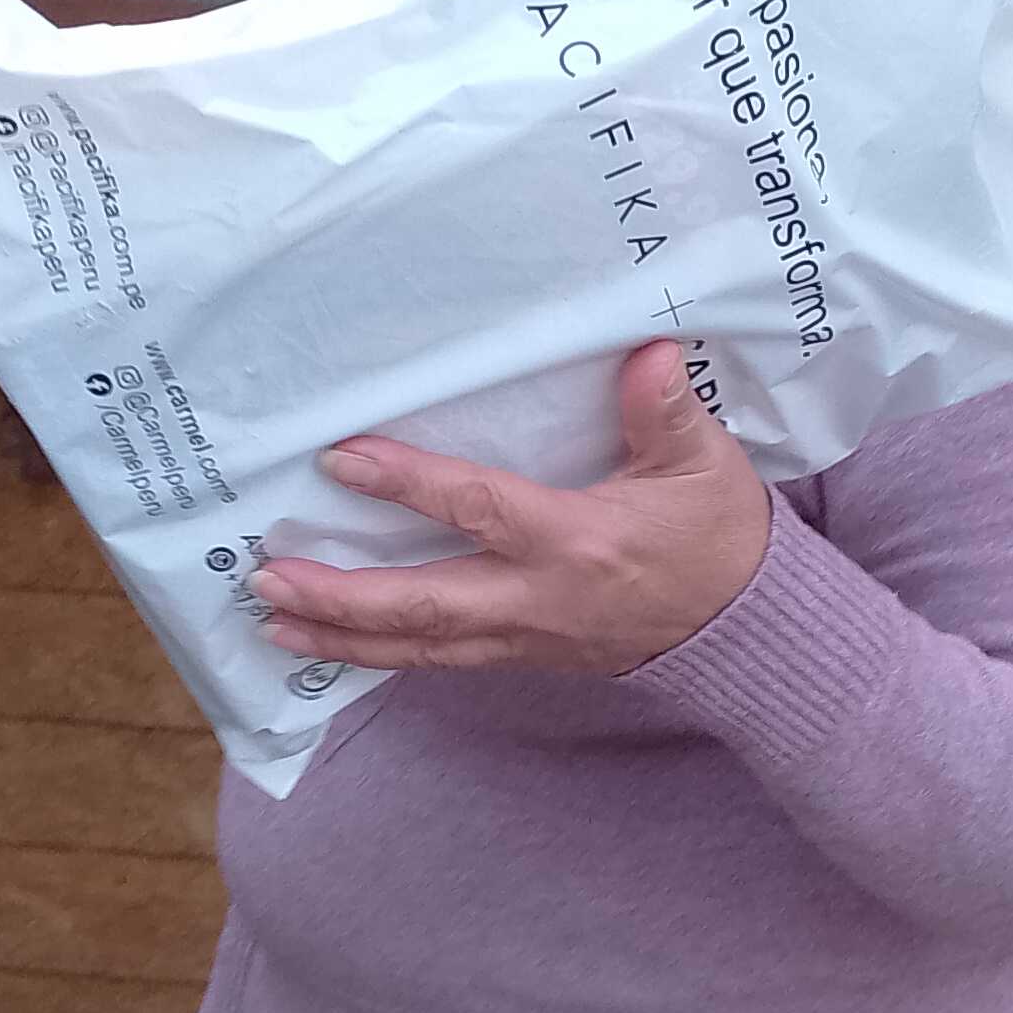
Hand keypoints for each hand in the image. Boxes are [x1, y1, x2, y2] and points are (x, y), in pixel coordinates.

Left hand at [255, 341, 770, 677]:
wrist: (744, 630)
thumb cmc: (717, 536)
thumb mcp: (704, 466)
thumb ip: (667, 412)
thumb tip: (647, 353)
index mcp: (577, 542)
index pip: (478, 509)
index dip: (408, 484)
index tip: (343, 459)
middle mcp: (539, 600)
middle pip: (425, 605)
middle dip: (342, 595)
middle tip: (268, 575)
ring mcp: (526, 639)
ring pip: (419, 646)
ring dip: (342, 635)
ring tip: (271, 620)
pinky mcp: (521, 657)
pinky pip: (439, 659)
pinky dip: (380, 653)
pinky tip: (332, 640)